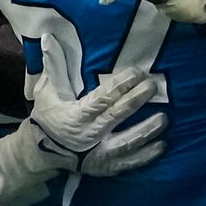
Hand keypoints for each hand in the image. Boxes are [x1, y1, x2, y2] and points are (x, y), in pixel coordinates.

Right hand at [24, 66, 164, 177]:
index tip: (136, 72)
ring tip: (164, 118)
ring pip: (125, 143)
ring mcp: (98, 153)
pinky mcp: (106, 166)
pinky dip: (145, 156)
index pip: (100, 99)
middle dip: (135, 101)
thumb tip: (49, 38)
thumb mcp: (46, 91)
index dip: (119, 86)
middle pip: (115, 117)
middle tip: (153, 85)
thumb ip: (54, 67)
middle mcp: (88, 135)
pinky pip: (128, 163)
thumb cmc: (48, 116)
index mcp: (75, 115)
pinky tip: (162, 145)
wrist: (41, 152)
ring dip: (145, 131)